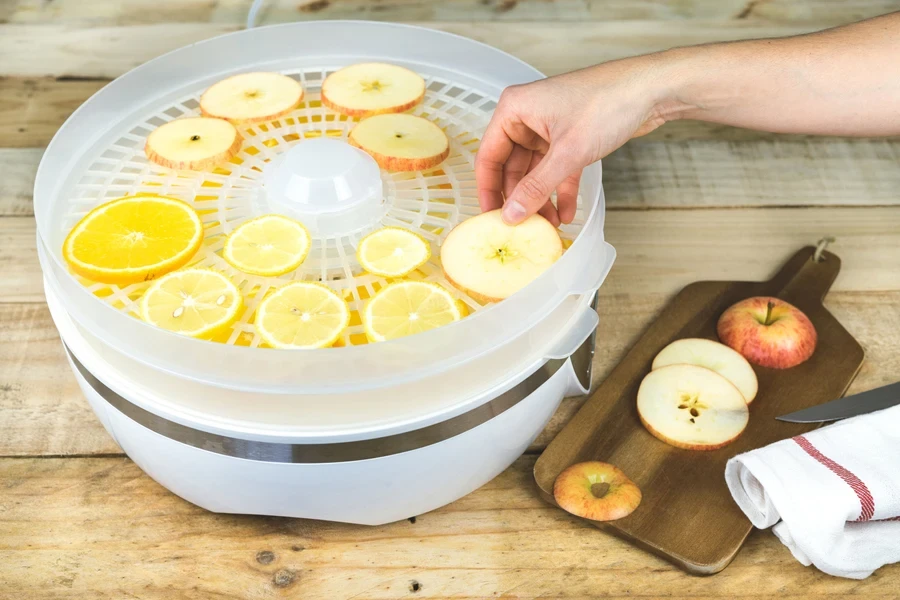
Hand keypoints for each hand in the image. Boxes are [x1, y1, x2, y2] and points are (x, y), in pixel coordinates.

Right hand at [475, 56, 678, 224]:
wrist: (652, 90)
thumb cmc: (608, 103)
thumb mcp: (567, 152)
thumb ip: (536, 187)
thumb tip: (512, 215)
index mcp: (514, 109)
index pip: (489, 155)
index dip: (489, 189)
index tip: (492, 217)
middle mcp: (527, 116)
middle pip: (512, 167)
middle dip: (521, 198)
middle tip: (523, 226)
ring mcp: (549, 127)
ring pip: (536, 171)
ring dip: (542, 198)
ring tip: (550, 224)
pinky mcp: (570, 137)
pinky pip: (557, 169)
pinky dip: (561, 190)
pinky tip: (568, 212)